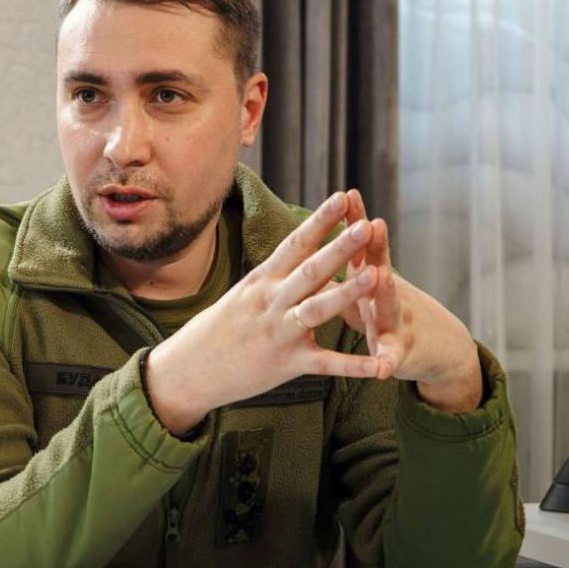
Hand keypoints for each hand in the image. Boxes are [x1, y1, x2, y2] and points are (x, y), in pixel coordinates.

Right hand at [146, 192, 380, 433]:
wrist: (188, 370)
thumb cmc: (217, 330)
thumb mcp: (242, 294)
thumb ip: (274, 277)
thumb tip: (299, 250)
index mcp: (261, 281)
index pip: (295, 244)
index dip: (320, 220)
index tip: (342, 197)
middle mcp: (270, 302)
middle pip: (310, 270)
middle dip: (340, 247)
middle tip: (367, 225)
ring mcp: (279, 332)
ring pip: (318, 309)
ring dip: (348, 293)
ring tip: (377, 276)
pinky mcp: (286, 364)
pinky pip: (324, 364)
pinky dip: (353, 367)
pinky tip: (380, 368)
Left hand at [340, 190, 481, 412]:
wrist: (436, 347)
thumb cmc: (385, 309)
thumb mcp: (365, 284)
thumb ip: (347, 261)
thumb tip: (317, 234)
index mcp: (368, 278)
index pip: (362, 245)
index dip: (354, 221)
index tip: (347, 194)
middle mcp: (385, 294)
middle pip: (380, 266)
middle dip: (375, 246)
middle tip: (372, 224)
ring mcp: (395, 322)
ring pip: (388, 306)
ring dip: (386, 292)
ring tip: (383, 277)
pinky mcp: (398, 354)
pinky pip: (390, 358)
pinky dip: (385, 361)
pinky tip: (381, 368)